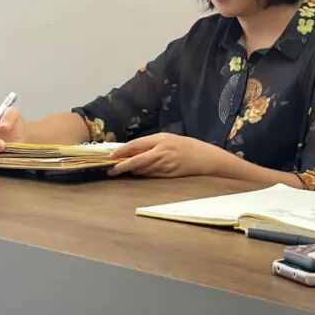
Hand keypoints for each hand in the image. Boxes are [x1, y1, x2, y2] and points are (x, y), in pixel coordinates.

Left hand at [107, 133, 225, 177]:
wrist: (203, 157)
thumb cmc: (183, 145)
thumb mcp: (166, 138)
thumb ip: (149, 143)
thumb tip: (130, 151)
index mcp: (160, 140)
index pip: (136, 145)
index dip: (122, 151)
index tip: (111, 156)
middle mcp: (161, 152)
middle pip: (137, 161)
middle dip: (122, 166)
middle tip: (111, 170)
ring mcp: (165, 165)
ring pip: (142, 170)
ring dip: (132, 171)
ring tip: (123, 170)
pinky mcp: (168, 175)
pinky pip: (151, 175)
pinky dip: (143, 174)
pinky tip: (139, 173)